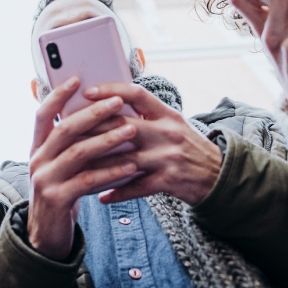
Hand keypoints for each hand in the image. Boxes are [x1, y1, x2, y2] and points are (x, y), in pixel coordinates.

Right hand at [25, 78, 140, 259]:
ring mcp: (44, 180)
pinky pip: (87, 180)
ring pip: (77, 153)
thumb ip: (73, 144)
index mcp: (37, 148)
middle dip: (93, 113)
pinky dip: (110, 171)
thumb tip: (102, 114)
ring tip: (131, 130)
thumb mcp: (62, 165)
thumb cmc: (63, 192)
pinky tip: (130, 165)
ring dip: (106, 139)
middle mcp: (37, 160)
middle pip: (64, 129)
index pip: (43, 114)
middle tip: (118, 102)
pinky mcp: (57, 199)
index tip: (77, 78)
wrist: (47, 235)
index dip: (58, 95)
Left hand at [74, 83, 221, 205]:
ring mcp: (168, 157)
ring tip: (75, 167)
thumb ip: (147, 115)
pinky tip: (100, 196)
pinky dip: (117, 192)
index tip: (87, 92)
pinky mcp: (169, 181)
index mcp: (167, 113)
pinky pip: (136, 187)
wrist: (219, 176)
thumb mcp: (173, 124)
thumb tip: (111, 105)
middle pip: (123, 126)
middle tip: (67, 131)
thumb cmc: (189, 147)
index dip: (110, 90)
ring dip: (97, 165)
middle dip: (93, 129)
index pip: (136, 94)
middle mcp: (167, 132)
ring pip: (124, 159)